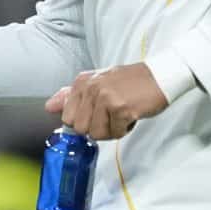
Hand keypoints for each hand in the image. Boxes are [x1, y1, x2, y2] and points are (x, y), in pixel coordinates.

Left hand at [46, 64, 168, 140]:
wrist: (160, 76)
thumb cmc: (131, 82)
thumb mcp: (97, 82)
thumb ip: (72, 95)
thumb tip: (49, 106)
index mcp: (82, 82)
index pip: (67, 118)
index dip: (85, 122)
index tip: (98, 113)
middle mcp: (91, 88)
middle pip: (81, 128)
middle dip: (98, 127)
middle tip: (113, 114)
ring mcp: (105, 98)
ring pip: (97, 133)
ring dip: (112, 129)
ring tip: (122, 114)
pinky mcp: (120, 108)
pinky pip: (115, 133)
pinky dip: (125, 128)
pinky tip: (131, 115)